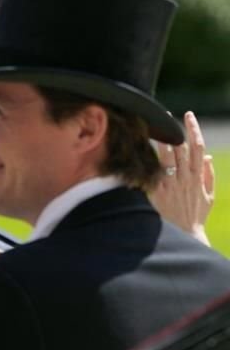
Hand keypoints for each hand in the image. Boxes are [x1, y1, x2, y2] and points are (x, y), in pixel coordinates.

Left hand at [149, 111, 213, 245]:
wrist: (185, 235)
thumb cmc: (196, 215)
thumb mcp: (208, 196)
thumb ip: (208, 175)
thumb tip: (206, 156)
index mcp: (198, 176)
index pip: (197, 147)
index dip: (194, 129)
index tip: (189, 115)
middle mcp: (185, 178)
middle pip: (181, 148)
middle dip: (175, 129)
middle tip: (166, 114)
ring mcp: (170, 185)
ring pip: (166, 157)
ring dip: (161, 141)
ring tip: (154, 126)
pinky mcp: (157, 192)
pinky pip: (152, 172)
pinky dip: (149, 160)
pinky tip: (141, 148)